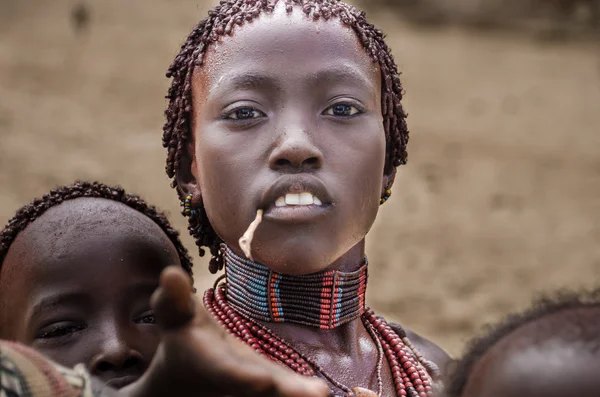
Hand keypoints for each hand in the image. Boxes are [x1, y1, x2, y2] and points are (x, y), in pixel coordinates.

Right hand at [124, 267, 328, 396]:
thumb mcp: (175, 318)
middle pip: (263, 389)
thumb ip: (173, 299)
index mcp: (213, 366)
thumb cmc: (182, 341)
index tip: (266, 381)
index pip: (229, 372)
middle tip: (318, 395)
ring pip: (279, 392)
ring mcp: (253, 389)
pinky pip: (288, 390)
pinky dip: (303, 392)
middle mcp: (236, 384)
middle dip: (287, 392)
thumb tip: (170, 273)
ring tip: (327, 395)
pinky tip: (331, 394)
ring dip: (301, 393)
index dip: (246, 378)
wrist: (184, 380)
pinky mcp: (269, 388)